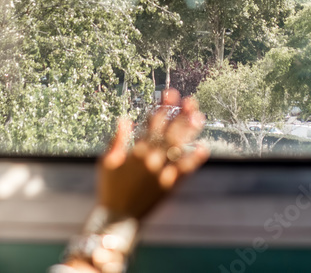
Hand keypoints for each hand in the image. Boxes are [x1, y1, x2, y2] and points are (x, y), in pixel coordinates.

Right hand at [96, 89, 209, 220]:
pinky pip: (184, 171)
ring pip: (178, 147)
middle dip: (180, 115)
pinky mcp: (168, 186)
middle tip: (191, 101)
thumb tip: (124, 119)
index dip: (163, 107)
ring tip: (199, 117)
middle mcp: (150, 159)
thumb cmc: (110, 188)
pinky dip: (194, 159)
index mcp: (136, 151)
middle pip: (169, 131)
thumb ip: (116, 140)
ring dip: (190, 132)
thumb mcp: (107, 162)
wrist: (117, 217)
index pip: (153, 123)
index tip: (171, 94)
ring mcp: (161, 172)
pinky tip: (203, 148)